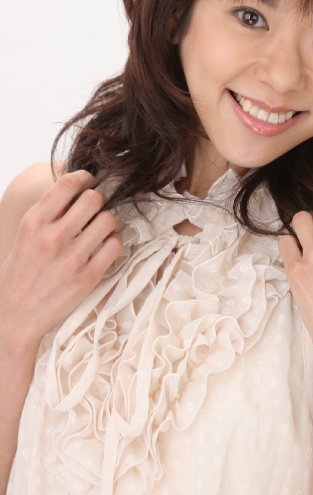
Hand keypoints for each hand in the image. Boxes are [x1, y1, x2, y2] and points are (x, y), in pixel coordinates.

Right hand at [0, 170, 122, 353]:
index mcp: (33, 222)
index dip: (85, 178)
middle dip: (99, 199)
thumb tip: (78, 191)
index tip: (90, 181)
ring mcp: (71, 258)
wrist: (15, 316)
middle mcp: (52, 237)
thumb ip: (49, 214)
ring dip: (108, 221)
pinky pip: (115, 245)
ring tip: (100, 229)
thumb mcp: (25, 236)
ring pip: (108, 219)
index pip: (67, 184)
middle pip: (94, 198)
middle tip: (97, 208)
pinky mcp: (87, 277)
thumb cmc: (21, 273)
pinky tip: (105, 246)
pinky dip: (114, 242)